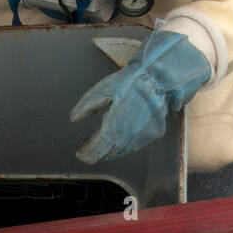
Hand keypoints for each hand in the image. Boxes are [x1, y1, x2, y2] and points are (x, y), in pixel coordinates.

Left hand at [70, 30, 211, 163]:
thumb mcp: (101, 90)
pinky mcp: (154, 134)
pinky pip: (135, 144)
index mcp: (113, 128)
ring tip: (103, 137)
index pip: (95, 153)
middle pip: (107, 154)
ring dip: (111, 147)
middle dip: (96, 150)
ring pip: (121, 152)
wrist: (158, 77)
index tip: (80, 152)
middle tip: (89, 142)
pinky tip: (121, 131)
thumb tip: (74, 118)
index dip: (85, 155)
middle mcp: (128, 138)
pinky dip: (126, 142)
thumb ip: (86, 106)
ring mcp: (143, 138)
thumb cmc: (130, 82)